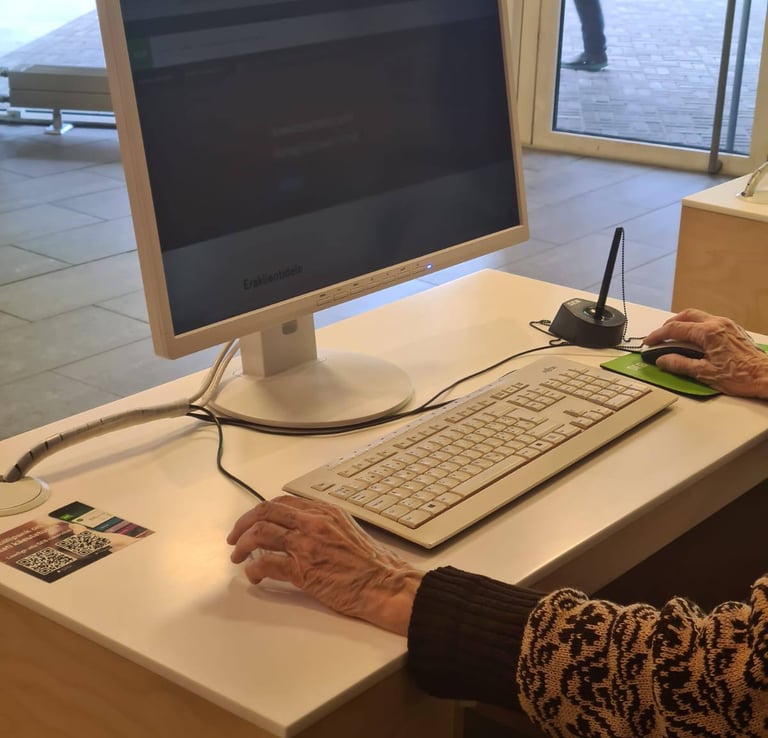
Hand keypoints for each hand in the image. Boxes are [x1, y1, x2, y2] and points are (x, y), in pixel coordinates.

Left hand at [227, 495, 422, 634]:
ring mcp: (307, 544)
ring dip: (243, 545)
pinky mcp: (303, 569)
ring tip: (238, 556)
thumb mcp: (347, 530)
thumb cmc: (371, 564)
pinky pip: (267, 564)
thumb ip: (323, 524)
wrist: (385, 584)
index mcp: (324, 511)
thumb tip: (298, 530)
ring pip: (261, 534)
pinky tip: (254, 577)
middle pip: (266, 512)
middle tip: (234, 537)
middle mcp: (313, 522)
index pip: (282, 502)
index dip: (261, 511)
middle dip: (243, 523)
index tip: (252, 521)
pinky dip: (254, 570)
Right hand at [643, 308, 767, 397]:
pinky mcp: (733, 330)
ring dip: (682, 323)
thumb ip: (680, 364)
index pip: (675, 329)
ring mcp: (727, 325)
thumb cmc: (741, 376)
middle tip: (659, 336)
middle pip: (686, 315)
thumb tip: (662, 360)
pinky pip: (709, 321)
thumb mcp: (704, 374)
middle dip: (669, 325)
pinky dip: (695, 326)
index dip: (658, 335)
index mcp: (708, 333)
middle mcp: (717, 324)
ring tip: (673, 336)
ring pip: (698, 316)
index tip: (648, 342)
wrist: (766, 376)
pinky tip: (693, 338)